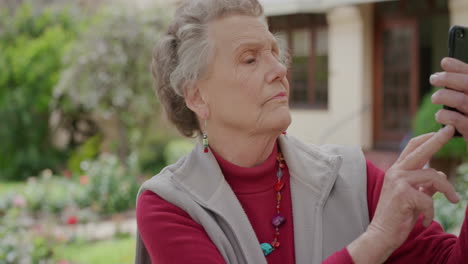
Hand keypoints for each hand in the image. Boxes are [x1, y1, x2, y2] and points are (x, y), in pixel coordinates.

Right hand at [348, 126, 459, 263]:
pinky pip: (429, 199)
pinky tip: (425, 221)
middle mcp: (395, 172)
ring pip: (434, 177)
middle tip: (451, 130)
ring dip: (448, 190)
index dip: (427, 138)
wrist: (381, 234)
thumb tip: (438, 175)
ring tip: (453, 200)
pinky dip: (431, 212)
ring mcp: (398, 181)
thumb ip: (423, 184)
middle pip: (420, 150)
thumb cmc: (397, 216)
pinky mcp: (403, 194)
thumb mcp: (412, 196)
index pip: (412, 148)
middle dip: (437, 139)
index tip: (441, 131)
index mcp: (397, 170)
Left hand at [430, 57, 467, 141]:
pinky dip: (445, 115)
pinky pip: (457, 120)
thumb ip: (461, 81)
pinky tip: (440, 115)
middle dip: (448, 79)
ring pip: (462, 101)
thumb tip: (446, 62)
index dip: (459, 67)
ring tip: (434, 98)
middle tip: (433, 79)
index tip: (444, 62)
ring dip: (444, 96)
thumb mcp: (466, 98)